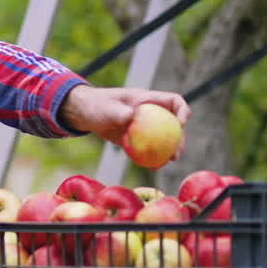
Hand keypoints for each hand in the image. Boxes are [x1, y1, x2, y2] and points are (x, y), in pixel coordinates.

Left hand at [60, 85, 190, 156]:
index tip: (181, 124)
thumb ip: (119, 112)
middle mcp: (150, 113)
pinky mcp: (136, 138)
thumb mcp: (106, 107)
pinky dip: (152, 157)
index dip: (182, 111)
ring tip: (167, 162)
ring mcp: (144, 126)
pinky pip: (149, 148)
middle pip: (173, 124)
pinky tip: (153, 167)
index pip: (174, 101)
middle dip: (180, 138)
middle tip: (176, 153)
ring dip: (168, 150)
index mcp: (148, 100)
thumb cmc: (95, 105)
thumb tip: (131, 117)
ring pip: (163, 138)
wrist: (84, 114)